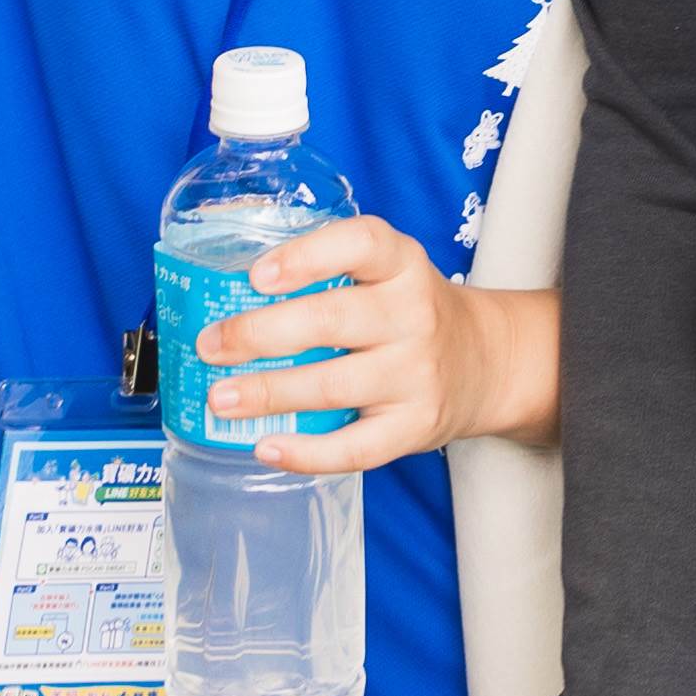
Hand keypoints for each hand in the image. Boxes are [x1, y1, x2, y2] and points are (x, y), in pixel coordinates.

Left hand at [196, 215, 558, 471]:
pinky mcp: (415, 426)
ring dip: (269, 392)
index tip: (257, 274)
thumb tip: (224, 295)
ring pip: (335, 385)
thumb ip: (327, 275)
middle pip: (332, 320)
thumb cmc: (409, 312)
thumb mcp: (387, 273)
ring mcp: (417, 374)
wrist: (485, 362)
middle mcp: (414, 314)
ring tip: (220, 398)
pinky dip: (306, 452)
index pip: (362, 243)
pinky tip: (265, 446)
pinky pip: (355, 447)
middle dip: (261, 333)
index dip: (307, 257)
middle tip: (210, 345)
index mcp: (403, 264)